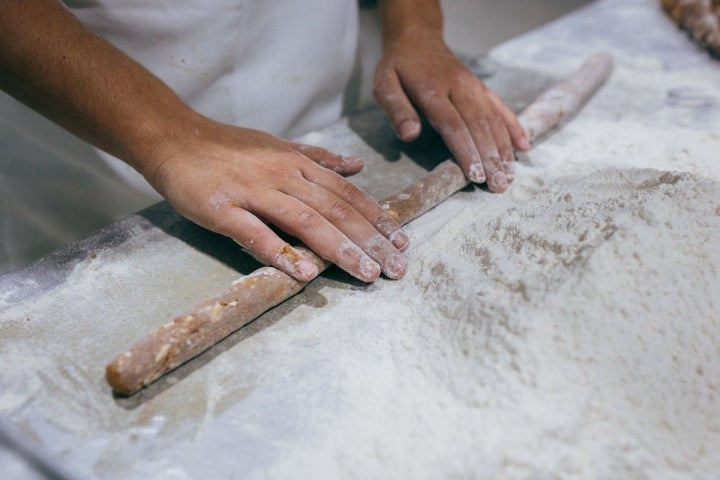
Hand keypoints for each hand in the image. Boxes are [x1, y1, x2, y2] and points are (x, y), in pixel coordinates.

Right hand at [146, 115, 408, 282]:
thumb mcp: (278, 145)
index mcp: (296, 162)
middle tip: (396, 267)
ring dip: (339, 249)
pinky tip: (304, 273)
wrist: (173, 137)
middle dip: (370, 240)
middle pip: (335, 210)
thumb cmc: (227, 146)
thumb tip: (357, 166)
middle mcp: (282, 175)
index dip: (376, 217)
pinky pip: (255, 233)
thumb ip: (319, 158)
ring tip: (365, 273)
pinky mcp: (222, 209)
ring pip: (305, 221)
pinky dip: (281, 252)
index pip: (346, 193)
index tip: (401, 240)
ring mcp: (252, 191)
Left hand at [373, 28, 528, 191]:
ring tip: (509, 177)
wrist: (417, 37)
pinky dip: (514, 127)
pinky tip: (523, 147)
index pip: (453, 124)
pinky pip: (502, 108)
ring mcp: (474, 87)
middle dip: (491, 158)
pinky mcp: (482, 88)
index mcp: (433, 90)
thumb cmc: (398, 68)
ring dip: (504, 150)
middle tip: (499, 186)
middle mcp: (459, 87)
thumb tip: (409, 134)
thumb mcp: (384, 85)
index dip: (466, 151)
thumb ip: (397, 110)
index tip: (476, 175)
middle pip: (479, 126)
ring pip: (494, 120)